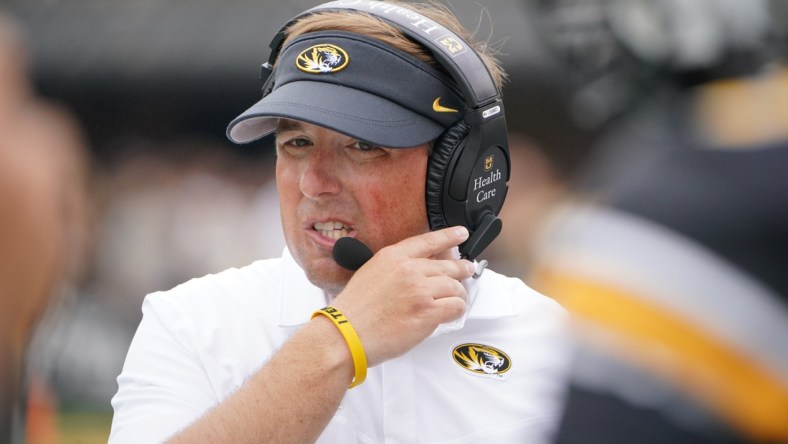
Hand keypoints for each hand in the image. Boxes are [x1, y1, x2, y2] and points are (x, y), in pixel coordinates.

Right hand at [330, 226, 474, 366]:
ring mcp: (419, 291)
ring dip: (458, 294)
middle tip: (467, 270)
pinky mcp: (427, 312)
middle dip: (461, 268)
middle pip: (447, 265)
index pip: (428, 241)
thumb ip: (394, 268)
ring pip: (455, 286)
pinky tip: (452, 313)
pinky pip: (456, 306)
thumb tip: (417, 271)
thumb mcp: (370, 274)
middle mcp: (408, 270)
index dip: (448, 236)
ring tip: (456, 300)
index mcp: (392, 257)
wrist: (345, 334)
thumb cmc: (353, 311)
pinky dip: (457, 310)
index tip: (460, 234)